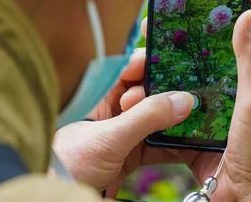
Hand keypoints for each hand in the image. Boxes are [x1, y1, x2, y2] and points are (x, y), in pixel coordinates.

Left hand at [53, 26, 198, 193]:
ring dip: (174, 119)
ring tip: (194, 115)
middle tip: (192, 93)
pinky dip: (173, 143)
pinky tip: (188, 140)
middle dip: (171, 93)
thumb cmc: (66, 164)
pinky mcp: (131, 156)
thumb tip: (182, 100)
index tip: (178, 62)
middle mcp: (113, 110)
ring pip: (157, 119)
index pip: (131, 70)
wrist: (56, 197)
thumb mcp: (109, 138)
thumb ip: (146, 117)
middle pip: (149, 93)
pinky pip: (158, 144)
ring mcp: (123, 133)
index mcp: (100, 95)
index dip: (153, 64)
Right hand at [54, 10, 250, 200]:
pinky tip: (132, 112)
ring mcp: (203, 123)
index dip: (187, 33)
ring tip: (127, 89)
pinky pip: (164, 128)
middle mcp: (220, 100)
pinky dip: (149, 121)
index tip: (161, 19)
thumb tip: (250, 11)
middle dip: (157, 65)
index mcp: (238, 84)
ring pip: (169, 99)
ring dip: (148, 94)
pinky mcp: (188, 146)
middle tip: (134, 59)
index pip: (210, 48)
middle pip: (184, 73)